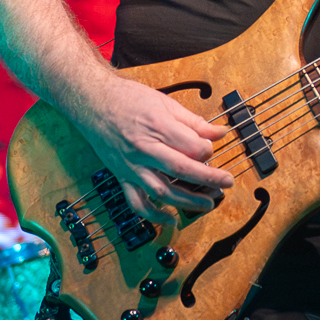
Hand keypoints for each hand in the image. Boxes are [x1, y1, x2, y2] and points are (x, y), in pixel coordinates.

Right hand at [74, 75, 231, 224]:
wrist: (92, 102)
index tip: (213, 150)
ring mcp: (131, 165)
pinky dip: (154, 216)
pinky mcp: (122, 176)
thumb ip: (194, 122)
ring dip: (187, 201)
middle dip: (208, 179)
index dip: (207, 151)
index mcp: (157, 126)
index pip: (190, 146)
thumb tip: (220, 132)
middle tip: (227, 183)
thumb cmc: (129, 99)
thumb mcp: (165, 102)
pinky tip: (171, 220)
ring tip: (208, 204)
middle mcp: (143, 148)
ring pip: (161, 190)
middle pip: (180, 169)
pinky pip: (137, 202)